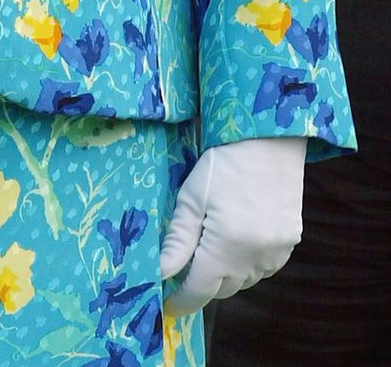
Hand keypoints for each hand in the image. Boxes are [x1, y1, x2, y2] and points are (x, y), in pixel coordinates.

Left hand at [160, 136, 305, 317]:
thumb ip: (177, 241)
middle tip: (185, 266)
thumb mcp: (192, 198)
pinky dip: (246, 263)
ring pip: (243, 281)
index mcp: (225, 248)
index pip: (199, 291)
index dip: (181, 301)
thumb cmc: (223, 165)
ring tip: (211, 245)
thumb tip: (159, 273)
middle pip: (221, 289)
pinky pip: (262, 268)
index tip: (166, 304)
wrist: (269, 143)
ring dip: (224, 274)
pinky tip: (238, 240)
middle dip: (201, 283)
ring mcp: (275, 254)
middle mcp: (254, 259)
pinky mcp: (289, 245)